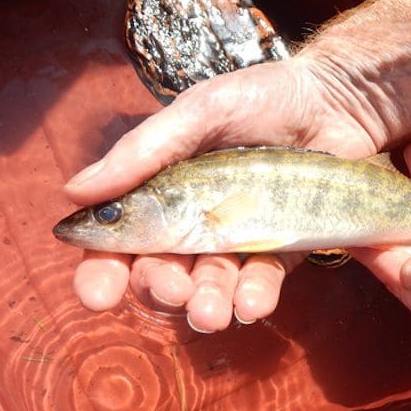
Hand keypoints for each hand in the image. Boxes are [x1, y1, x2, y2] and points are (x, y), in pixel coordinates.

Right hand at [63, 58, 399, 331]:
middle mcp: (193, 218)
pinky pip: (260, 279)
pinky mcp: (278, 247)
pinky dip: (253, 295)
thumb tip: (75, 192)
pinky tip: (249, 303)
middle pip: (161, 268)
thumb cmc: (261, 97)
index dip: (103, 270)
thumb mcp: (199, 112)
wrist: (335, 100)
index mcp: (162, 187)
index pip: (120, 237)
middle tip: (171, 287)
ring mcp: (236, 236)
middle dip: (160, 286)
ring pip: (209, 282)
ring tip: (211, 313)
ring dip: (205, 302)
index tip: (98, 294)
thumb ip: (143, 151)